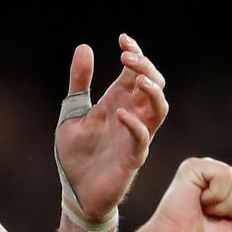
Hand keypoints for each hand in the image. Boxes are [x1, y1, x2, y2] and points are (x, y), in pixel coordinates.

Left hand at [56, 34, 169, 217]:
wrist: (75, 193)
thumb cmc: (76, 155)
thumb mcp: (72, 113)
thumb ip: (79, 83)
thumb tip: (84, 47)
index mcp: (118, 103)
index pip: (136, 72)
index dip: (135, 53)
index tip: (123, 39)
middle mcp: (131, 116)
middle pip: (154, 85)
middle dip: (145, 67)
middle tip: (126, 57)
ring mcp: (135, 137)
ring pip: (159, 109)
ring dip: (152, 92)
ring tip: (137, 79)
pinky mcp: (132, 158)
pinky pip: (142, 138)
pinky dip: (134, 124)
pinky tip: (118, 113)